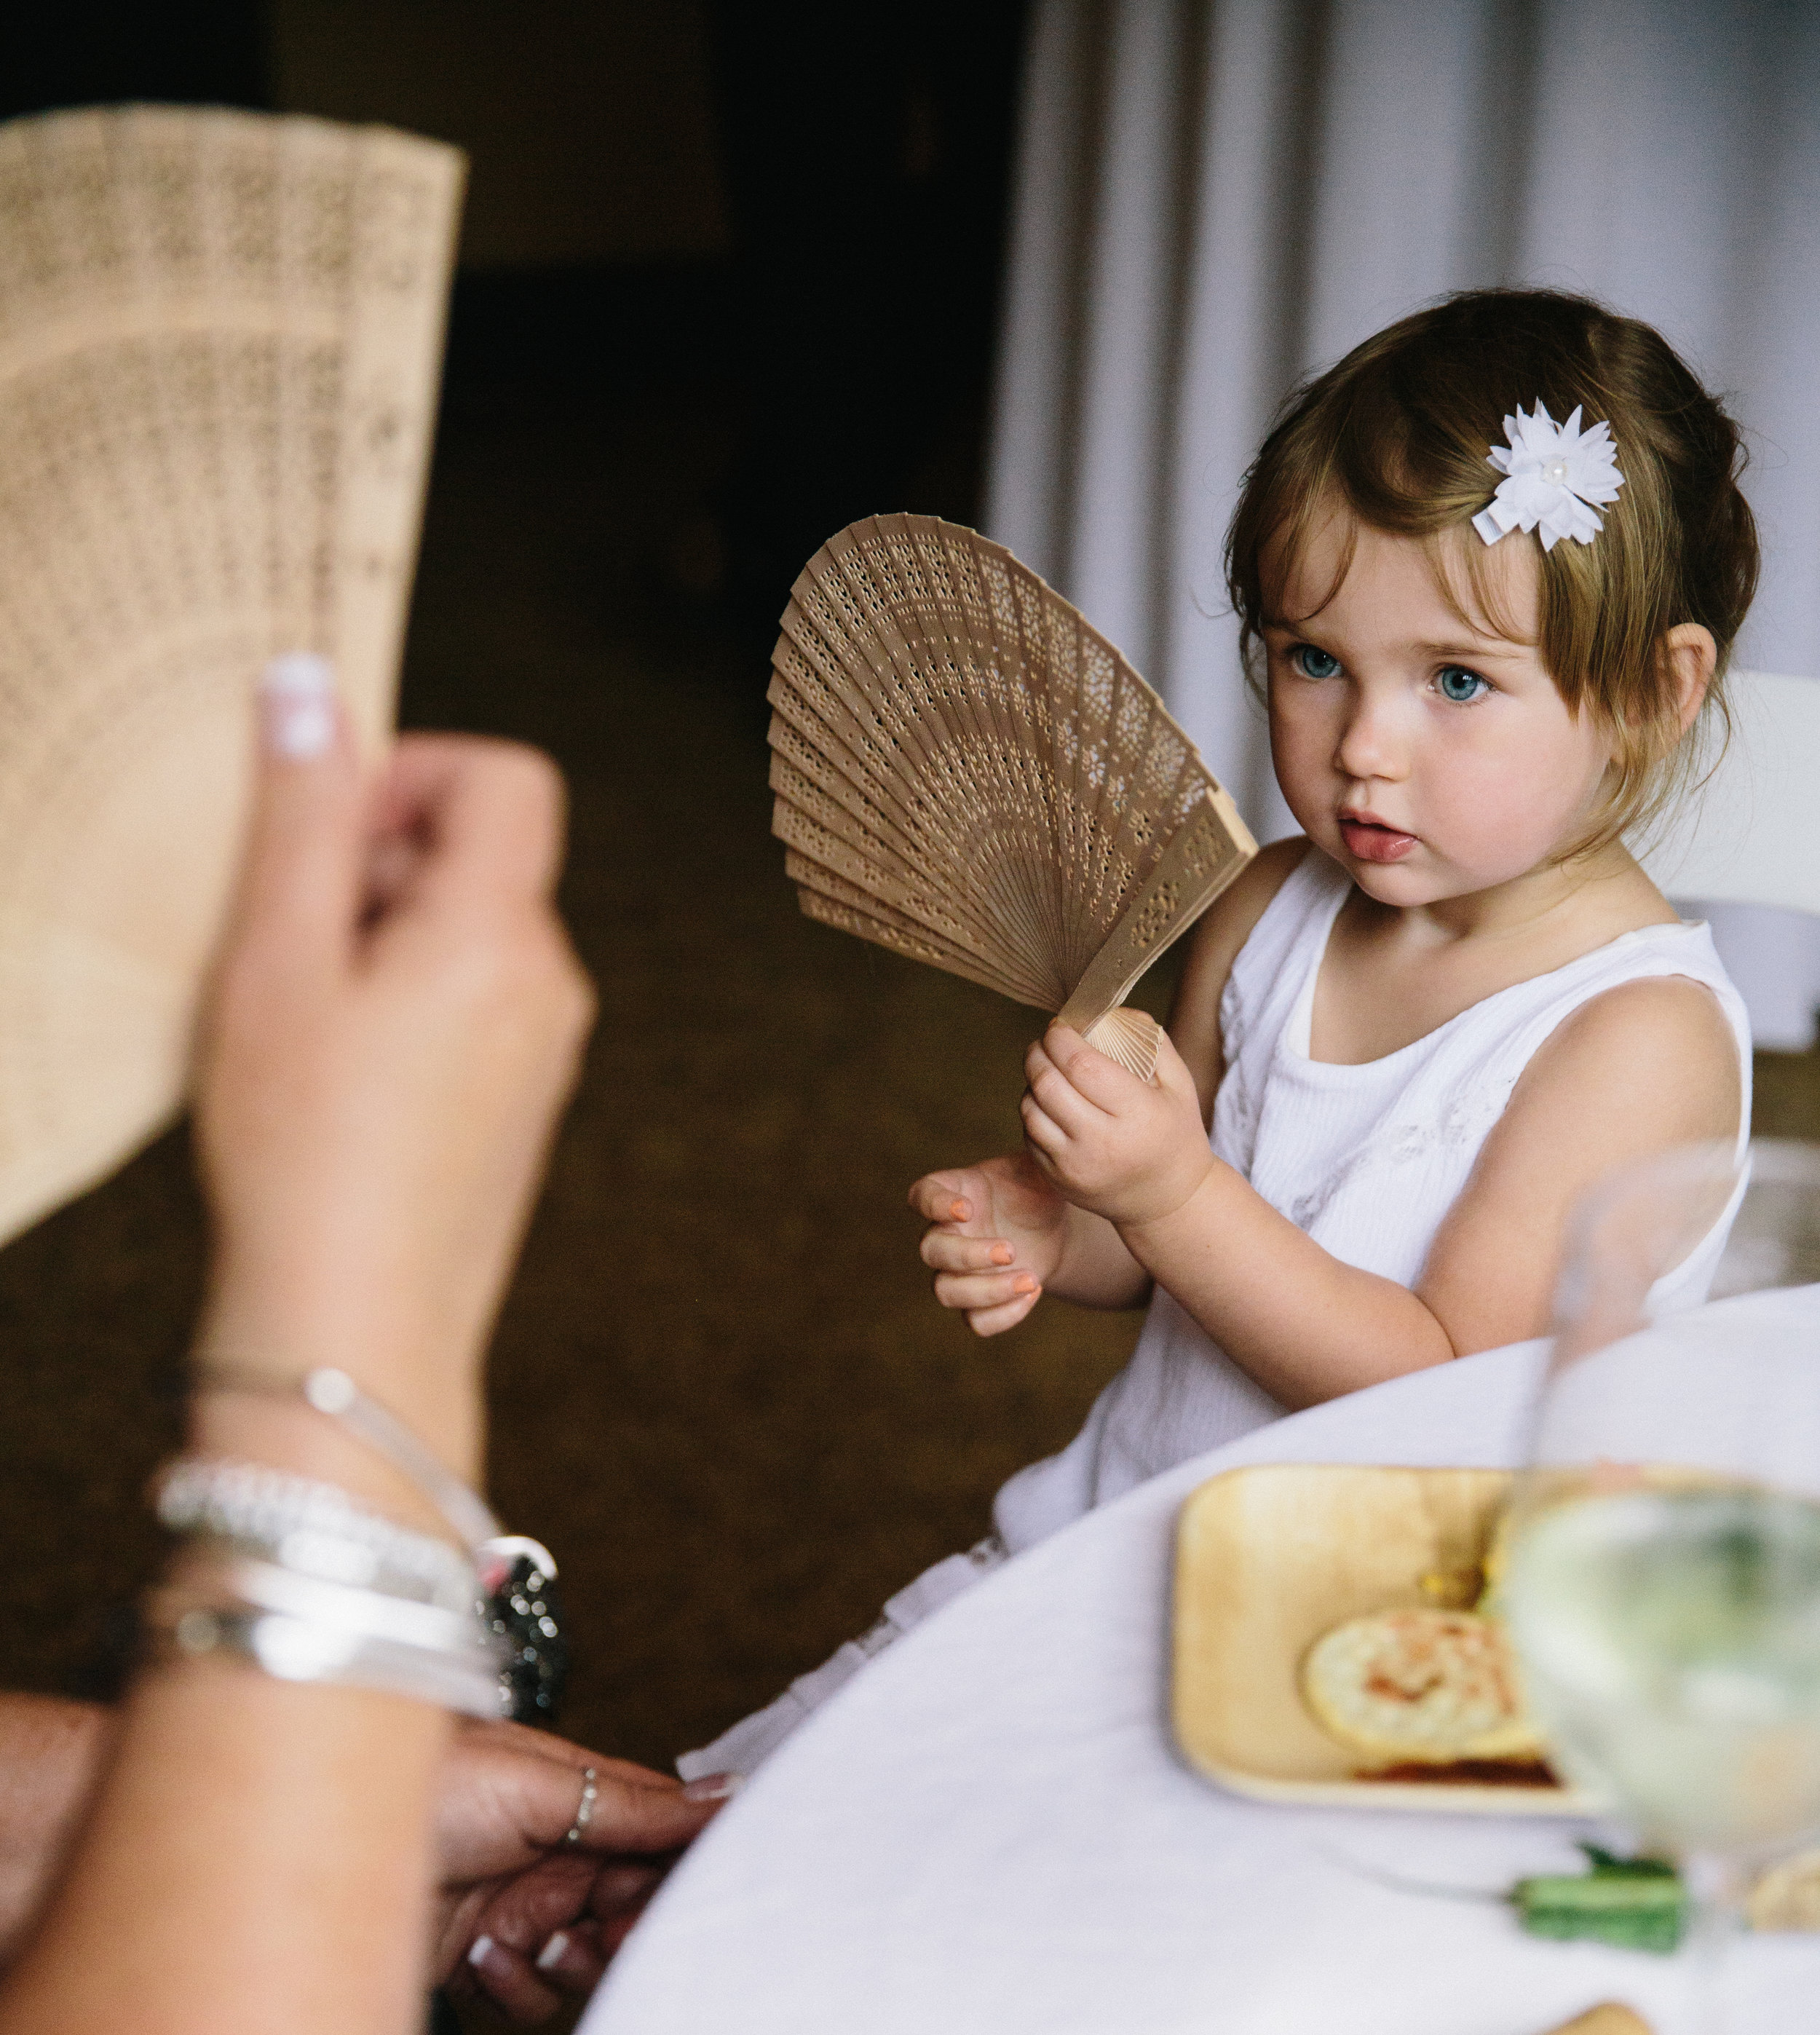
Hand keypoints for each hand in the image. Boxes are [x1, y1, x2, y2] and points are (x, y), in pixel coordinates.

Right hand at [191, 668, 594, 1474]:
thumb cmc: (304, 1150)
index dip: (414, 771)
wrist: (356, 1330)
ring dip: (384, 939)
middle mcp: (550, 984)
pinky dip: (406, 1001)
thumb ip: (303, 815)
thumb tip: (311, 687)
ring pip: (472, 932)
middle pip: (485, 855)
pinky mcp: (522, 1104)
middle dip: (381, 864)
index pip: (509, 777)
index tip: (329, 831)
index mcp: (504, 934)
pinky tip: (338, 1075)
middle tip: (290, 942)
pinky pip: (474, 1003)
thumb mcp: (278, 960)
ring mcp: (545, 1050)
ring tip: (306, 1021)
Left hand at [429, 1722, 721, 2023]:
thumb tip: (725, 1793)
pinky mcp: (481, 1962)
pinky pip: (532, 1997)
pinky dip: (516, 1986)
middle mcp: (555, 1855)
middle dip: (628, 1926)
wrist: (321, 1847)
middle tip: (613, 1930)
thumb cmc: (427, 1784)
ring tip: (536, 1939)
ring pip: (588, 1961)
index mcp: (579, 1797)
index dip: (680, 1867)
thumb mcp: (541, 1786)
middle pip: (630, 1907)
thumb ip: (634, 1802)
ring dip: (570, 1959)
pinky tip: (484, 1956)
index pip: (661, 1835)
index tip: (690, 1893)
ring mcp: (519, 1909)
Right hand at [909, 1151, 1068, 1335]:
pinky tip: (1033, 1291)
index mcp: (952, 1192)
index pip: (921, 1195)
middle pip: (932, 1252)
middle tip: (1010, 1250)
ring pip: (947, 1291)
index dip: (934, 1204)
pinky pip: (975, 1321)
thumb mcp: (1037, 1168)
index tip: (967, 1207)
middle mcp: (947, 1233)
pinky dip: (1003, 1314)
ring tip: (1030, 1279)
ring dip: (986, 1290)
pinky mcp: (979, 1301)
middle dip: (968, 1255)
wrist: (1055, 1224)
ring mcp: (959, 1271)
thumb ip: (1030, 1157)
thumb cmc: (1037, 1187)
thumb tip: (1038, 1133)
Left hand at [1020, 1024, 1212, 1227]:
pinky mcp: (1058, 1181)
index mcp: (1137, 1114)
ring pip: (1030, 1109)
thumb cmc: (1174, 1133)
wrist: (1169, 1200)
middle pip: (1048, 1084)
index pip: (1082, 1065)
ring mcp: (1075, 1167)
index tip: (1059, 1024)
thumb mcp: (1179, 1084)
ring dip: (1031, 1081)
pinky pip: (1028, 1135)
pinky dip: (1032, 1111)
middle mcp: (1102, 1144)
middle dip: (1038, 1053)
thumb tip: (1111, 1011)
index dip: (1061, 1038)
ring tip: (1046, 1069)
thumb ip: (1150, 1042)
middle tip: (1044, 1041)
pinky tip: (1048, 1102)